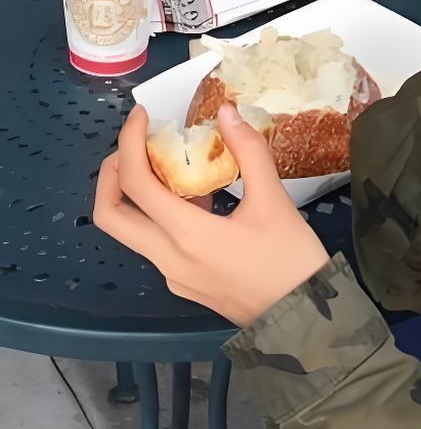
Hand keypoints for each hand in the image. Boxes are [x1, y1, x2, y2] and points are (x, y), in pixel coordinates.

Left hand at [93, 103, 330, 327]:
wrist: (303, 316)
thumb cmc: (291, 260)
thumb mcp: (274, 200)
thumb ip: (249, 152)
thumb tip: (226, 112)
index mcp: (186, 236)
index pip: (136, 183)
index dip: (130, 142)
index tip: (142, 114)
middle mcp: (168, 258)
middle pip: (110, 216)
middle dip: (111, 173)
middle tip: (136, 144)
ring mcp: (173, 275)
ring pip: (133, 230)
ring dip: (137, 193)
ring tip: (171, 162)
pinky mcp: (186, 282)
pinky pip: (159, 242)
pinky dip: (163, 212)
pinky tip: (200, 196)